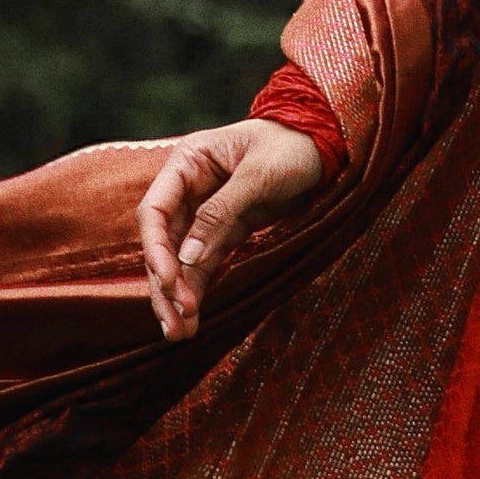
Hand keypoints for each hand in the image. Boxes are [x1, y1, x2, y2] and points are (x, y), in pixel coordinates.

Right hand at [136, 119, 326, 339]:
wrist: (325, 145)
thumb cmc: (291, 147)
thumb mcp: (259, 175)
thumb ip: (222, 212)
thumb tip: (188, 257)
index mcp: (187, 163)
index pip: (154, 210)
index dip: (156, 249)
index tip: (169, 283)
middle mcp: (188, 188)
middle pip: (163, 242)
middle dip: (165, 284)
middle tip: (174, 324)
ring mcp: (204, 212)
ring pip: (181, 259)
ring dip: (178, 295)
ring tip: (180, 334)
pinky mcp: (225, 230)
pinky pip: (204, 264)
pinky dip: (199, 289)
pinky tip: (193, 317)